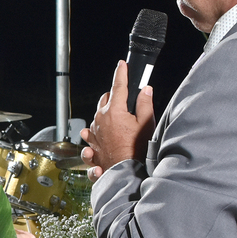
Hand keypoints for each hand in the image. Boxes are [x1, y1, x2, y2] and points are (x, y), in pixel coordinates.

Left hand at [80, 60, 154, 180]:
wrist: (124, 172)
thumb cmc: (136, 150)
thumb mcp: (146, 124)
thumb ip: (145, 104)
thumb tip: (146, 90)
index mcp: (114, 110)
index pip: (118, 85)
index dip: (121, 72)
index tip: (122, 64)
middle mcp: (100, 118)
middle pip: (105, 98)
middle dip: (114, 95)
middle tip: (126, 100)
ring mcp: (93, 131)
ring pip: (97, 114)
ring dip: (106, 113)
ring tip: (118, 120)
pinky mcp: (90, 142)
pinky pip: (90, 131)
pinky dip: (96, 129)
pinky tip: (102, 134)